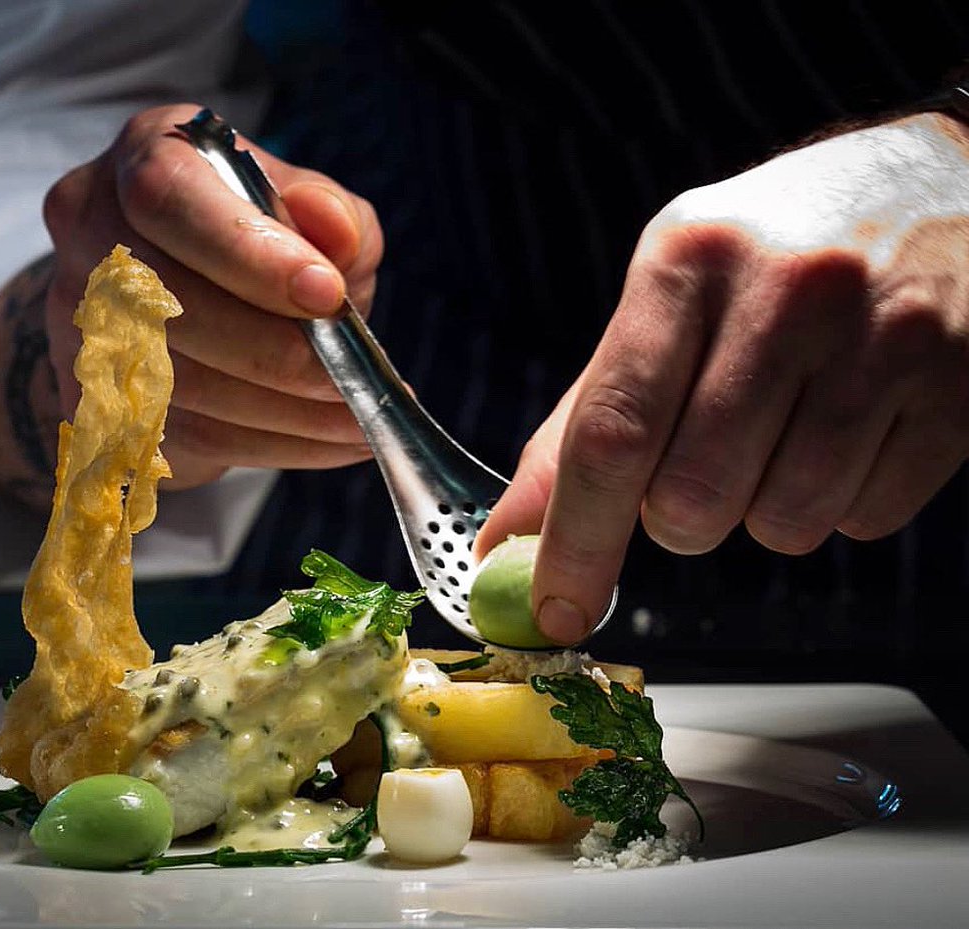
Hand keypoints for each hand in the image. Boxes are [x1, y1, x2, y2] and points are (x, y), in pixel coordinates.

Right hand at [43, 103, 382, 488]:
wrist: (173, 295)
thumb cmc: (250, 235)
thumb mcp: (302, 203)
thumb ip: (328, 212)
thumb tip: (335, 231)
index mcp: (148, 155)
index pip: (169, 198)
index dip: (247, 253)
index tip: (327, 295)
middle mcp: (93, 230)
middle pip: (168, 302)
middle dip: (276, 351)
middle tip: (352, 379)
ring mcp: (82, 321)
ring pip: (179, 383)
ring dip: (285, 414)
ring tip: (361, 420)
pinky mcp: (96, 398)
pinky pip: (187, 434)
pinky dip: (274, 444)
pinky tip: (332, 442)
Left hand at [478, 113, 968, 643]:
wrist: (933, 185)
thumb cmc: (770, 257)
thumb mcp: (666, 300)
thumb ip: (585, 420)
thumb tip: (510, 535)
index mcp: (687, 261)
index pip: (613, 431)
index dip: (575, 539)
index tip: (553, 608)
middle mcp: (787, 291)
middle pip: (692, 500)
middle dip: (679, 518)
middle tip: (699, 463)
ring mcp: (885, 336)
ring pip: (784, 524)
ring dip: (764, 510)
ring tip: (784, 428)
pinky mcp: (958, 384)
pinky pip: (865, 520)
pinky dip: (841, 501)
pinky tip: (851, 426)